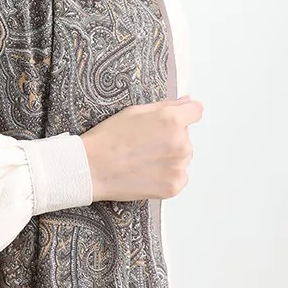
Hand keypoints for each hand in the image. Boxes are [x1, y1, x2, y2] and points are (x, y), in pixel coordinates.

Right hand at [80, 94, 203, 202]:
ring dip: (169, 157)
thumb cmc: (109, 138)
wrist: (91, 168)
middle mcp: (181, 143)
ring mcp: (179, 166)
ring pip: (182, 157)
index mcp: (172, 120)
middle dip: (170, 138)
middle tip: (144, 144)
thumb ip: (167, 105)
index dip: (184, 114)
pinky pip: (179, 176)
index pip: (195, 111)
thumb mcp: (135, 112)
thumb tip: (188, 102)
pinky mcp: (174, 186)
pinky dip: (166, 175)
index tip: (171, 122)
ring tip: (143, 159)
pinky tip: (146, 172)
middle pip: (185, 136)